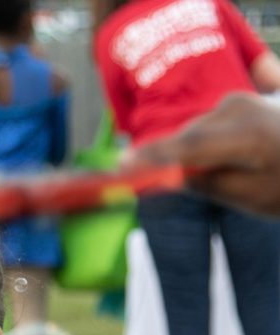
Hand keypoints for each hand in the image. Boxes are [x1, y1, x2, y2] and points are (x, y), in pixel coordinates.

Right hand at [129, 93, 279, 215]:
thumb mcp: (251, 196)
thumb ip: (205, 185)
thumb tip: (164, 178)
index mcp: (244, 135)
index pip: (185, 147)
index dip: (149, 158)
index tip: (120, 168)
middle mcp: (237, 109)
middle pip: (184, 139)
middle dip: (163, 160)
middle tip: (138, 179)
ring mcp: (238, 101)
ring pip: (191, 133)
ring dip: (183, 154)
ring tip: (197, 176)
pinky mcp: (237, 102)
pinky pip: (202, 126)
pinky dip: (195, 145)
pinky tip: (208, 160)